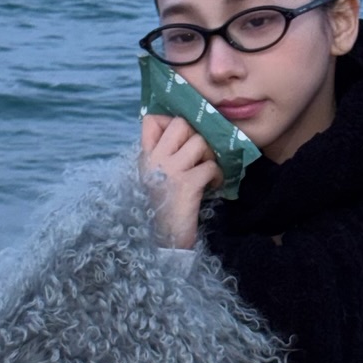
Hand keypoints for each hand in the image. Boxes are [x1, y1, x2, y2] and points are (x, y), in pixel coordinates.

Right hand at [138, 112, 222, 248]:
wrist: (163, 241)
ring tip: (207, 171)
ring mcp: (170, 170)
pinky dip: (217, 175)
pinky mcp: (187, 184)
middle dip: (196, 135)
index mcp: (144, 157)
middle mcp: (154, 160)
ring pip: (199, 142)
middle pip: (181, 123)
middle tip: (199, 155)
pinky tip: (212, 186)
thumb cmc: (161, 209)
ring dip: (209, 156)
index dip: (170, 122)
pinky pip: (211, 166)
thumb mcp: (153, 178)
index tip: (182, 140)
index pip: (151, 120)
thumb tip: (185, 135)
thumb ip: (162, 157)